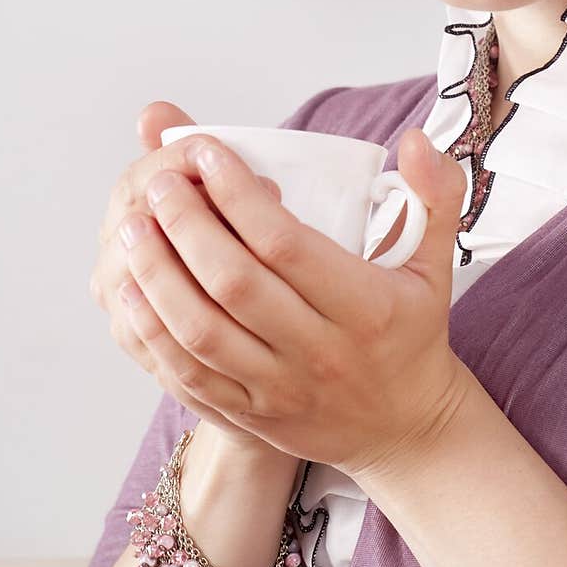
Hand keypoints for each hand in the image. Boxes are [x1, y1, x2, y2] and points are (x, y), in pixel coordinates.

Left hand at [115, 124, 474, 480]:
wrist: (406, 428)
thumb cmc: (411, 331)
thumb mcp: (436, 262)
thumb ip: (436, 194)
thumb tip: (413, 138)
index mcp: (365, 307)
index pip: (286, 245)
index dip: (239, 195)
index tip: (210, 154)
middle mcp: (321, 351)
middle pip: (234, 283)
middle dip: (187, 225)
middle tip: (160, 181)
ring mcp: (280, 388)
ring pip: (202, 331)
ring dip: (158, 275)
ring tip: (133, 226)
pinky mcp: (250, 415)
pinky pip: (188, 375)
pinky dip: (152, 331)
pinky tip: (130, 290)